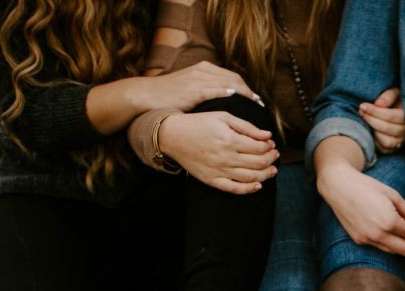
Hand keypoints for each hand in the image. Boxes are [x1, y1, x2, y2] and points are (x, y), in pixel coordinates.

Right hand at [132, 61, 262, 111]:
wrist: (145, 95)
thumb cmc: (167, 95)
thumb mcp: (188, 87)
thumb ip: (205, 90)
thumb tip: (223, 101)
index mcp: (202, 69)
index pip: (232, 76)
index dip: (246, 88)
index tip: (255, 100)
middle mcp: (202, 71)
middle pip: (234, 79)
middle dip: (249, 91)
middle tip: (259, 105)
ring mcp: (197, 79)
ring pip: (228, 83)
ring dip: (244, 94)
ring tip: (254, 107)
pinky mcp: (192, 89)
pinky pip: (215, 90)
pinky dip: (229, 94)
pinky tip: (239, 102)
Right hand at [158, 112, 278, 193]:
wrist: (173, 136)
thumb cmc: (199, 123)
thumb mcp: (224, 117)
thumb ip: (247, 127)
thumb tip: (268, 135)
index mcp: (230, 139)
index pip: (259, 148)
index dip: (269, 146)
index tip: (271, 144)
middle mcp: (226, 157)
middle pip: (258, 163)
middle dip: (271, 159)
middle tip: (274, 155)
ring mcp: (219, 170)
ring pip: (250, 177)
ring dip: (265, 174)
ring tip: (272, 170)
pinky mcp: (211, 179)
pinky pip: (233, 188)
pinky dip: (248, 189)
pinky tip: (257, 186)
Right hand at [317, 163, 404, 254]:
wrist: (339, 187)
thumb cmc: (366, 187)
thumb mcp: (392, 195)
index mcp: (389, 221)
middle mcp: (378, 234)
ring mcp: (367, 239)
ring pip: (393, 251)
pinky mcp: (359, 240)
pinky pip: (380, 247)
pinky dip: (391, 243)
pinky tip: (393, 233)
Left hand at [360, 88, 404, 153]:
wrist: (396, 109)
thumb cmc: (395, 99)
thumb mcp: (395, 92)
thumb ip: (388, 96)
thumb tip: (378, 104)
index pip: (391, 116)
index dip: (375, 111)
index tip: (363, 105)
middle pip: (387, 128)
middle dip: (371, 119)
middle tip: (361, 111)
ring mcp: (401, 141)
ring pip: (387, 141)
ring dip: (373, 131)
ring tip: (364, 120)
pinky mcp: (394, 148)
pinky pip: (384, 149)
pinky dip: (375, 141)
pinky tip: (369, 129)